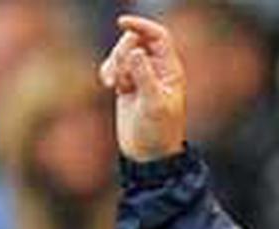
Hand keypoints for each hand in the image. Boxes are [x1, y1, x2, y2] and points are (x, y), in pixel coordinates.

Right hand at [99, 15, 185, 161]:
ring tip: (113, 85)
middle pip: (136, 41)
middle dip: (122, 52)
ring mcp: (141, 76)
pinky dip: (108, 71)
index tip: (122, 23)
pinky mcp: (127, 85)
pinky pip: (114, 66)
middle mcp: (157, 70)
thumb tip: (135, 52)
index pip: (158, 37)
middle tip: (118, 76)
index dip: (141, 26)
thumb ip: (144, 77)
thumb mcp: (153, 104)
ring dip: (114, 64)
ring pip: (122, 53)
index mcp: (170, 70)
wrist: (148, 156)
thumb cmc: (158, 133)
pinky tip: (108, 85)